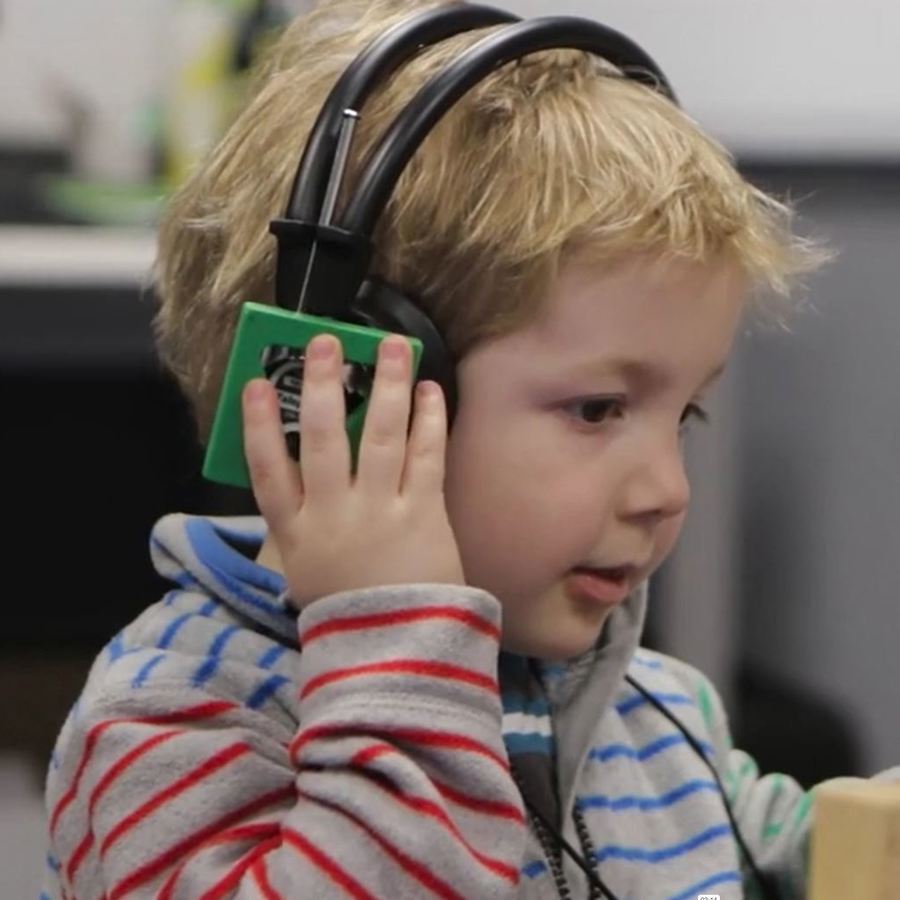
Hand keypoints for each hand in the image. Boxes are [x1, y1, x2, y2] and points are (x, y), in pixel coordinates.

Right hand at [241, 332, 465, 608]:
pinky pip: (426, 458)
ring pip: (380, 437)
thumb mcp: (304, 572)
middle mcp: (334, 515)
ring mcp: (380, 513)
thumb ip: (297, 526)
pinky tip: (430, 390)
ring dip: (386, 386)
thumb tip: (294, 476)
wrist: (396, 651)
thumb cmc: (349, 611)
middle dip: (323, 387)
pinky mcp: (424, 516)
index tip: (257, 384)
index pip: (267, 470)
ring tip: (391, 346)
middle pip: (324, 440)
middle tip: (324, 342)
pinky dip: (429, 421)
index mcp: (296, 533)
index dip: (259, 425)